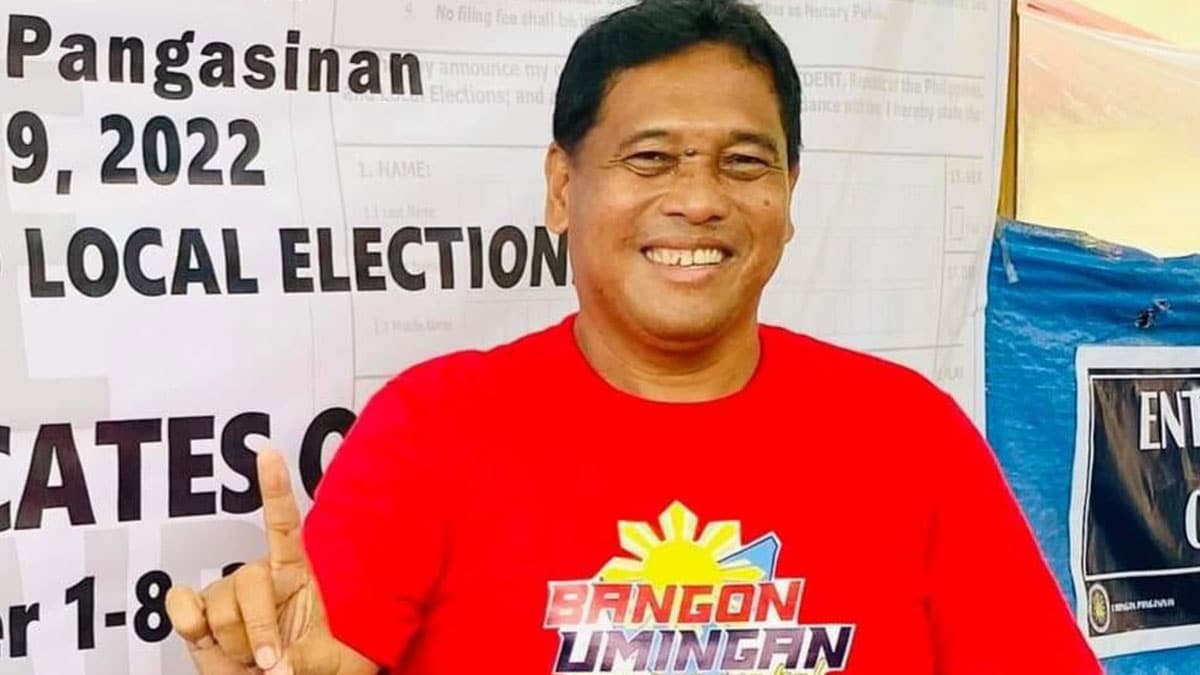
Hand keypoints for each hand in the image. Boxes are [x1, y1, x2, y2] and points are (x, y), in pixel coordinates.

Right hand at [165, 449, 340, 674]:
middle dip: (259, 631)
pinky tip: (208, 639)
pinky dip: (192, 625)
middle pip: (249, 584)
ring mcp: (223, 593)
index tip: (267, 453)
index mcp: (295, 574)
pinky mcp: (196, 614)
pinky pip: (181, 605)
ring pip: (219, 607)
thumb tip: (278, 671)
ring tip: (249, 661)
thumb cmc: (304, 664)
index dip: (273, 488)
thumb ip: (302, 661)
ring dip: (234, 645)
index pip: (284, 524)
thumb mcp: (321, 660)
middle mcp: (257, 576)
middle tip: (270, 665)